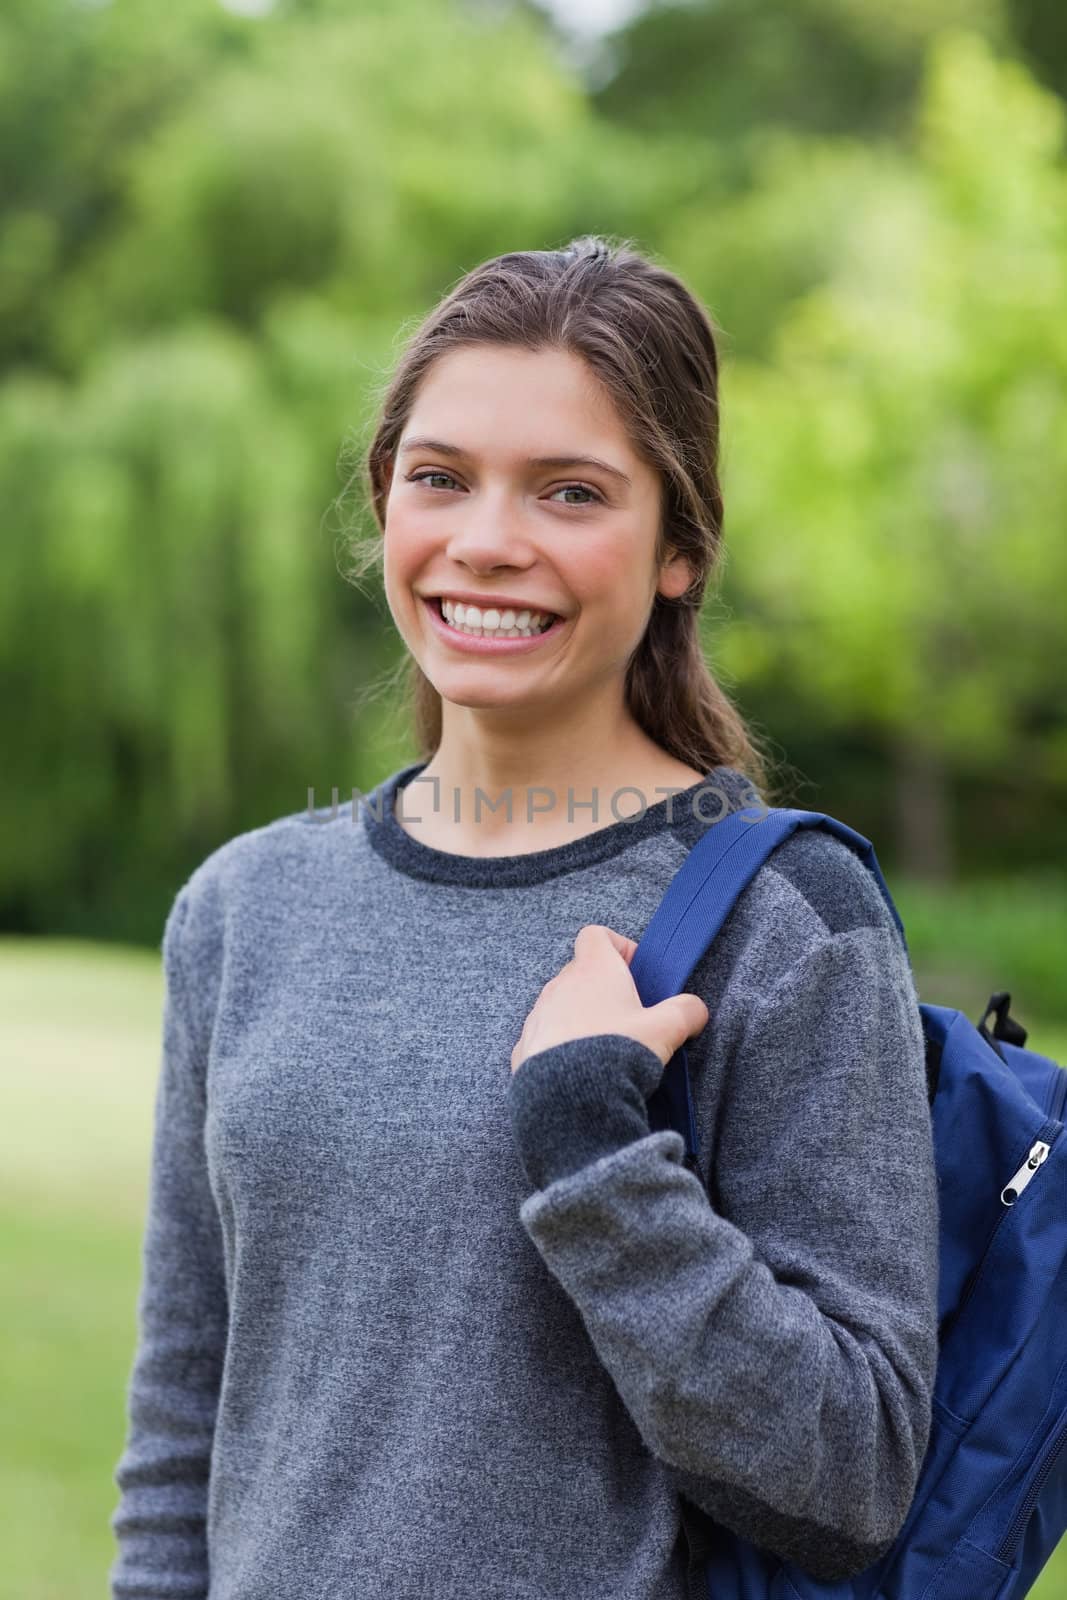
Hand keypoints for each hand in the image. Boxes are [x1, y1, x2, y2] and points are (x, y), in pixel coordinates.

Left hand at [509, 924, 709, 1075]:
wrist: (569, 1099)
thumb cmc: (617, 1052)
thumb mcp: (666, 1030)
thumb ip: (686, 1012)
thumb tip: (696, 1010)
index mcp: (592, 969)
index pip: (597, 935)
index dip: (619, 947)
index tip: (636, 973)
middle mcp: (559, 985)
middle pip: (581, 972)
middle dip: (604, 990)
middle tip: (629, 1018)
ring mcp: (538, 1016)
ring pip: (561, 1006)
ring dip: (581, 1018)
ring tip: (605, 1049)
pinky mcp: (524, 1048)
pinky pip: (545, 1038)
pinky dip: (561, 1046)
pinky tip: (580, 1070)